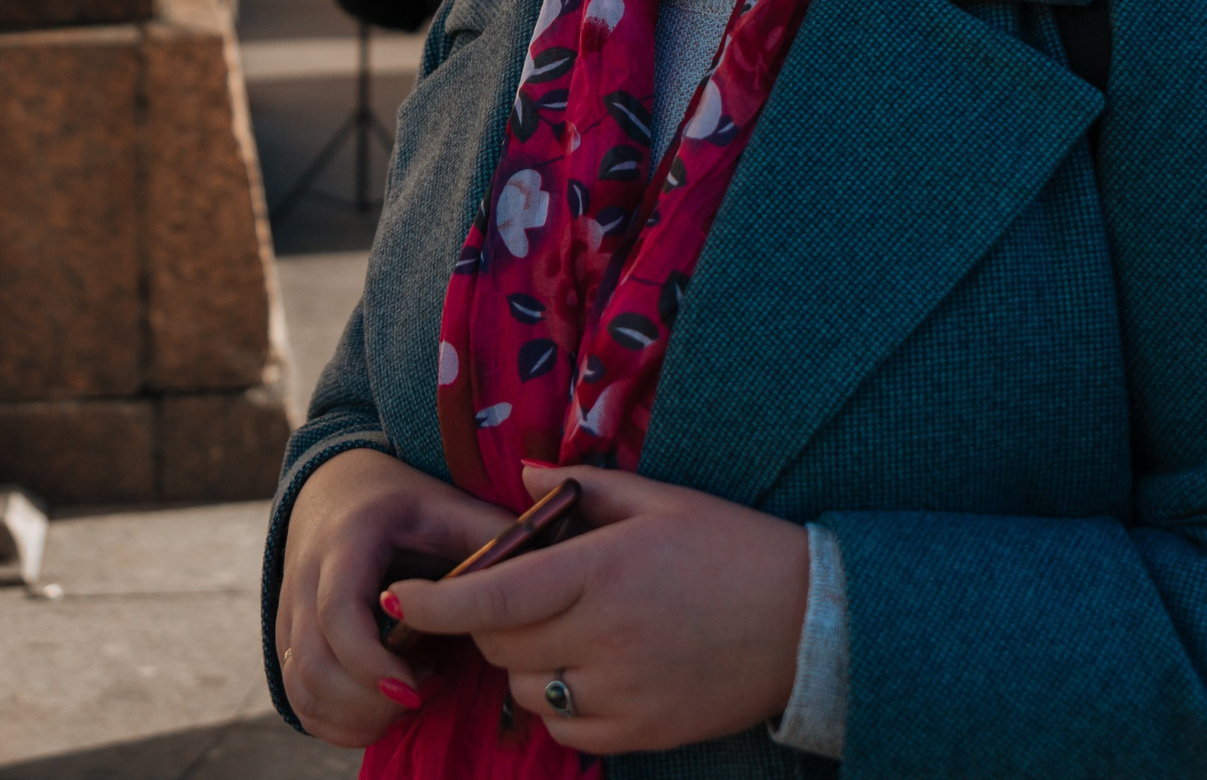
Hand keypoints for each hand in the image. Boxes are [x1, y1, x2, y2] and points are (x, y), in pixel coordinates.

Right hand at [275, 448, 512, 747]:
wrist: (341, 489)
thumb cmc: (407, 502)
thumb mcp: (450, 506)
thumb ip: (493, 538)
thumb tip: (553, 571)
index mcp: (347, 541)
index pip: (338, 613)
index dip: (372, 662)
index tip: (415, 688)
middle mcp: (304, 578)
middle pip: (314, 664)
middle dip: (367, 701)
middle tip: (421, 698)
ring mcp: (288, 611)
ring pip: (301, 689)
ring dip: (353, 716)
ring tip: (408, 701)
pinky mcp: (287, 639)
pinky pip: (298, 698)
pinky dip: (335, 721)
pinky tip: (382, 711)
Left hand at [383, 464, 809, 756]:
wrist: (808, 620)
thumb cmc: (732, 546)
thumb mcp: (662, 500)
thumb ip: (585, 488)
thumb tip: (526, 475)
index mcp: (604, 569)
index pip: (494, 593)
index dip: (434, 602)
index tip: (398, 599)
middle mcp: (604, 636)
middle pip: (499, 645)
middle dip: (490, 622)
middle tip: (518, 599)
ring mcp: (621, 691)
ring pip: (525, 691)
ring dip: (526, 665)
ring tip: (567, 634)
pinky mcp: (639, 732)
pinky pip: (563, 729)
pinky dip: (559, 706)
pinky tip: (591, 673)